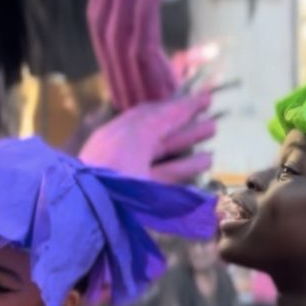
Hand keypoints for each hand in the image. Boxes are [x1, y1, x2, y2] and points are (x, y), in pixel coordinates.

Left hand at [78, 92, 214, 183]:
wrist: (91, 208)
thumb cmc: (112, 166)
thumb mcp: (137, 134)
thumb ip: (162, 118)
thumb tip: (180, 103)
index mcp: (120, 132)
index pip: (152, 113)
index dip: (177, 105)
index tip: (202, 97)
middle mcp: (127, 148)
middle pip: (159, 130)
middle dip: (185, 119)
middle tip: (211, 107)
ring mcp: (135, 172)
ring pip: (165, 151)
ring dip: (189, 139)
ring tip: (214, 129)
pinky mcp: (142, 194)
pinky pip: (167, 174)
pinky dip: (187, 165)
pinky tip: (207, 160)